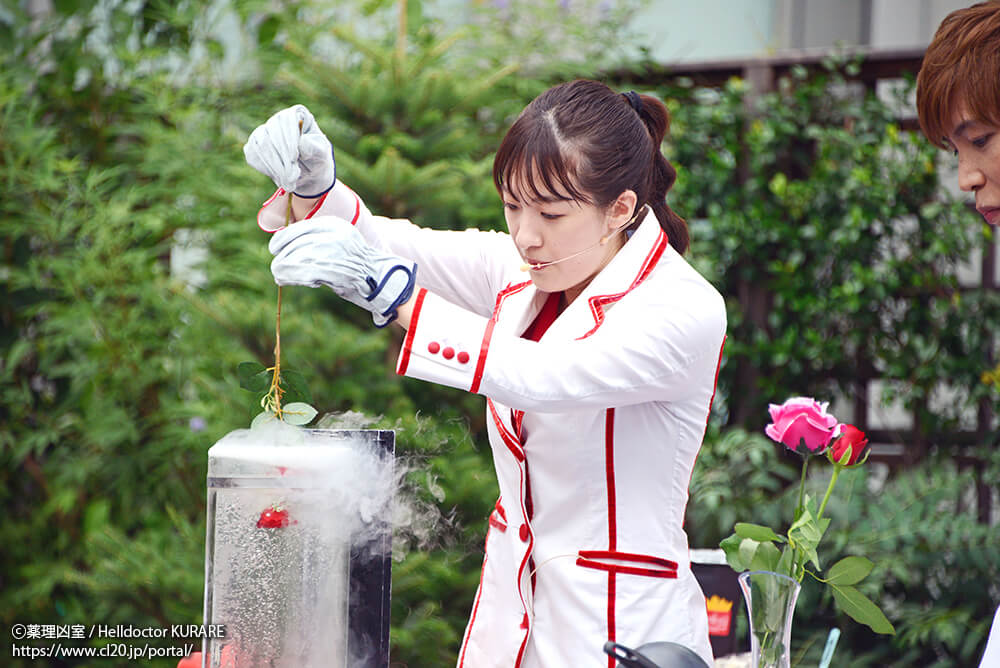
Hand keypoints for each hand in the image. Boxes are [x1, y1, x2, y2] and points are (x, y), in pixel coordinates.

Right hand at [244, 104, 335, 197]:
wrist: (309, 175)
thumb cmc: (318, 160)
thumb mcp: (322, 154)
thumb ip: (313, 147)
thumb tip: (301, 143)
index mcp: (297, 114)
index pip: (286, 119)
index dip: (288, 138)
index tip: (294, 158)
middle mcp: (278, 120)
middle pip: (271, 132)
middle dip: (281, 157)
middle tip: (292, 177)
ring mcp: (264, 131)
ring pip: (260, 144)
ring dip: (274, 166)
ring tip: (289, 181)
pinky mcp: (254, 146)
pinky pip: (253, 155)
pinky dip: (265, 169)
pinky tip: (279, 177)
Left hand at [269, 217, 416, 326]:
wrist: (382, 278)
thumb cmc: (358, 264)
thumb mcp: (340, 241)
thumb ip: (318, 240)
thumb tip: (288, 247)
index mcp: (334, 225)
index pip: (300, 228)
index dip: (283, 238)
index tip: (274, 248)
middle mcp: (333, 235)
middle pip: (296, 244)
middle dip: (283, 257)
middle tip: (277, 269)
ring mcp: (334, 252)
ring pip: (296, 258)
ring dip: (283, 269)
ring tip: (280, 276)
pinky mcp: (332, 269)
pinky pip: (302, 272)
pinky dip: (290, 276)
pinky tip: (285, 279)